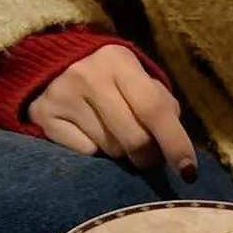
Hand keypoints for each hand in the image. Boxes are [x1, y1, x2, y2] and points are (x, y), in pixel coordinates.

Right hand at [27, 45, 197, 179]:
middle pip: (134, 138)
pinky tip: (89, 133)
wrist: (51, 61)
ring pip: (110, 151)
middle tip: (149, 154)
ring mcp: (63, 96)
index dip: (174, 142)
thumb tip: (176, 148)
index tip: (189, 171)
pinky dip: (94, 151)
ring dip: (121, 152)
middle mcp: (89, 75)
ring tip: (115, 133)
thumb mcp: (135, 76)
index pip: (153, 107)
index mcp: (119, 60)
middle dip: (149, 155)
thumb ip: (159, 103)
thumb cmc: (108, 74)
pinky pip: (83, 154)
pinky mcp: (44, 116)